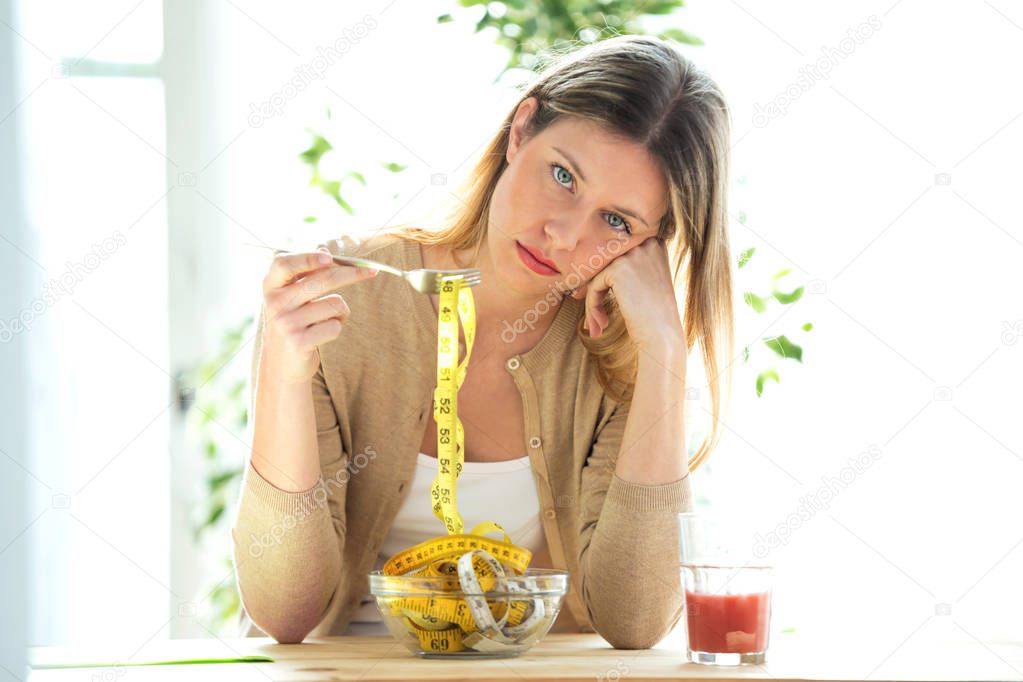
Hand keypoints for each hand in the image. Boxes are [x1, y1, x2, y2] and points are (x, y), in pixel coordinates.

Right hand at [260, 247, 378, 383]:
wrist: (282, 367)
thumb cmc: (293, 325)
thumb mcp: (291, 298)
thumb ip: (305, 274)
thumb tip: (324, 250)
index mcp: (271, 287)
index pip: (284, 263)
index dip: (307, 257)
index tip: (330, 257)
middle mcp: (275, 303)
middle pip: (322, 279)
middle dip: (352, 273)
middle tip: (372, 271)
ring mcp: (286, 323)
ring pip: (335, 304)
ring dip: (341, 312)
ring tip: (327, 321)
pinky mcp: (298, 342)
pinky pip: (335, 326)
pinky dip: (337, 328)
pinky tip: (323, 335)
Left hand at [570, 236, 684, 351]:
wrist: (663, 336)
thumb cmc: (656, 316)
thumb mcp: (647, 282)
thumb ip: (629, 269)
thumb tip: (595, 267)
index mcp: (656, 244)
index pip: (619, 256)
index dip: (608, 279)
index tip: (601, 302)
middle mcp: (646, 244)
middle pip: (608, 264)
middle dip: (598, 291)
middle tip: (596, 317)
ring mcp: (632, 255)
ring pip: (599, 276)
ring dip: (593, 302)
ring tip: (598, 325)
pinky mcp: (618, 270)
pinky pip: (594, 286)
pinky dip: (593, 306)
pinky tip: (601, 323)